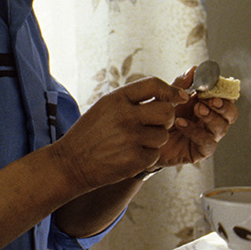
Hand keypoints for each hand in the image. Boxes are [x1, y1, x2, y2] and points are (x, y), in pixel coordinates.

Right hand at [52, 77, 185, 189]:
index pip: (153, 85)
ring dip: (154, 140)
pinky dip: (147, 157)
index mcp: (117, 99)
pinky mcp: (133, 160)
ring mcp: (129, 139)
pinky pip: (155, 155)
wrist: (69, 164)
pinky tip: (129, 156)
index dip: (171, 90)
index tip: (181, 97)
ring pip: (163, 135)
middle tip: (155, 125)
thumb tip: (170, 93)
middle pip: (167, 112)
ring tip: (134, 143)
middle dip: (166, 119)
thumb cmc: (91, 133)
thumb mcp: (106, 107)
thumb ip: (133, 99)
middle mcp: (124, 116)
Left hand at [153, 67, 238, 168]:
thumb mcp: (168, 98)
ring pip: (222, 127)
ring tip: (196, 109)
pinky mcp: (201, 151)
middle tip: (211, 100)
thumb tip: (194, 69)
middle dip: (224, 106)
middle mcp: (211, 120)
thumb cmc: (158, 119)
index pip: (226, 97)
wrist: (144, 141)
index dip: (224, 91)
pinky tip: (181, 123)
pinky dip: (195, 131)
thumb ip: (181, 85)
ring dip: (211, 117)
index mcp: (207, 105)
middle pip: (231, 113)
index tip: (213, 86)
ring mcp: (208, 136)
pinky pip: (206, 142)